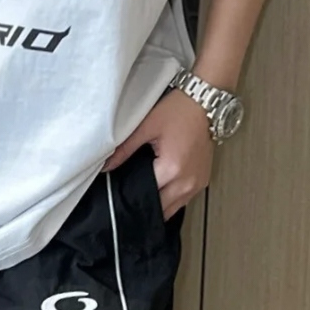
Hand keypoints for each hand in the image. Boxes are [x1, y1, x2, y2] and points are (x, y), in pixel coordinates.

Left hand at [103, 85, 213, 219]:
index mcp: (171, 169)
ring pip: (173, 208)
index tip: (119, 195)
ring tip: (144, 193)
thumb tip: (105, 167)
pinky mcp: (203, 180)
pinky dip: (172, 198)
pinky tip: (161, 187)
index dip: (129, 196)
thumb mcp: (146, 126)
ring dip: (159, 204)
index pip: (145, 195)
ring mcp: (197, 183)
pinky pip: (184, 199)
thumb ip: (124, 149)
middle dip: (144, 204)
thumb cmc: (178, 110)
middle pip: (160, 208)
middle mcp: (187, 182)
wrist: (204, 101)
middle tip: (129, 196)